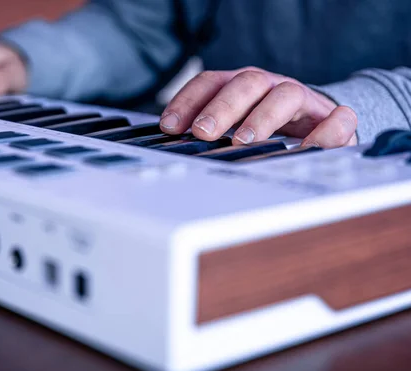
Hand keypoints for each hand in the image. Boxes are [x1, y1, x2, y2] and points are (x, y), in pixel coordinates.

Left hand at [159, 67, 357, 147]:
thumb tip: (172, 144)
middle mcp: (269, 86)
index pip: (210, 82)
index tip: (170, 127)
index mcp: (240, 86)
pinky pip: (337, 119)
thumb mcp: (232, 124)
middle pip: (246, 83)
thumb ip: (208, 130)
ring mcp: (302, 99)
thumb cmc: (265, 124)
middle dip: (221, 107)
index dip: (188, 101)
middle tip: (203, 133)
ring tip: (244, 141)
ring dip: (263, 117)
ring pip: (286, 95)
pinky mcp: (331, 118)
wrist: (315, 123)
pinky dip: (325, 133)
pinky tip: (305, 151)